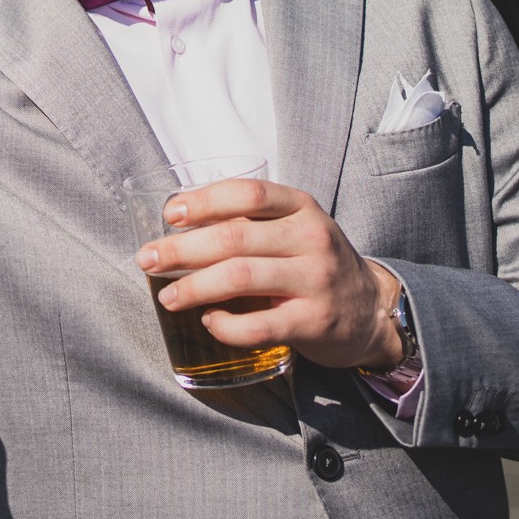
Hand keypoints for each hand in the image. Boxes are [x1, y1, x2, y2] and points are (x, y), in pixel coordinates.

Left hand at [135, 177, 403, 370]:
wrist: (371, 310)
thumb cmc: (314, 263)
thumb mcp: (293, 228)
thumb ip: (250, 220)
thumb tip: (178, 224)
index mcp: (301, 207)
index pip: (248, 192)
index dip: (203, 200)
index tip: (169, 213)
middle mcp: (311, 238)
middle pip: (234, 237)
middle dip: (181, 249)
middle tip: (148, 259)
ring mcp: (316, 280)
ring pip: (240, 278)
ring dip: (194, 287)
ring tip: (168, 297)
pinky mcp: (314, 322)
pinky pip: (258, 325)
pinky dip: (225, 325)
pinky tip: (209, 321)